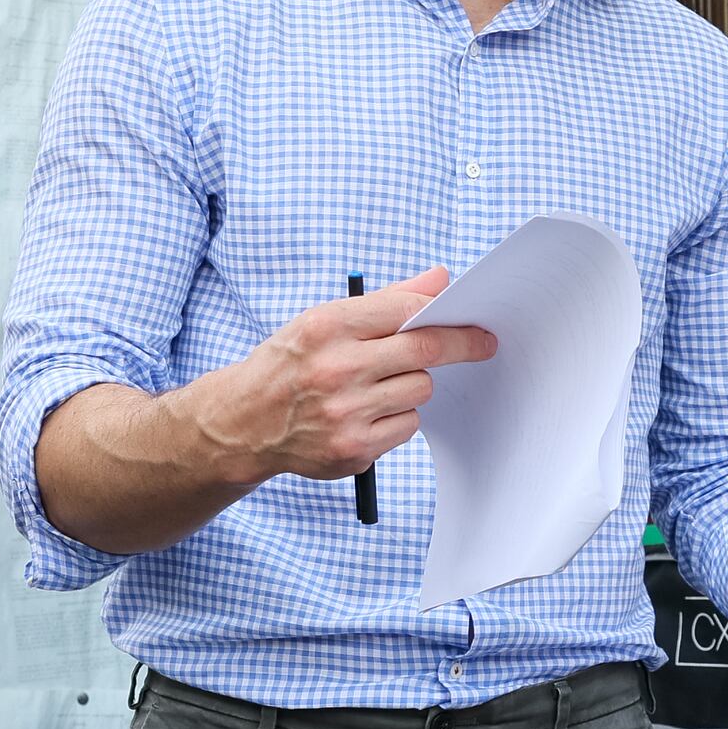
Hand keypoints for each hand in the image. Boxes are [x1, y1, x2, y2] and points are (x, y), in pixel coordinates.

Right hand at [189, 268, 492, 487]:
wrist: (244, 422)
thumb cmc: (291, 362)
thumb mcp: (324, 320)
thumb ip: (386, 300)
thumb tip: (439, 279)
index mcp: (327, 327)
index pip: (406, 311)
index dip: (446, 312)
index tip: (475, 319)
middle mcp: (335, 370)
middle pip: (424, 352)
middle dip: (460, 345)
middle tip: (483, 343)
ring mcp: (345, 414)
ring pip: (420, 390)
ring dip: (413, 384)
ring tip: (379, 383)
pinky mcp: (353, 449)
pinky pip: (408, 426)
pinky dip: (398, 417)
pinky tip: (366, 412)